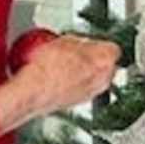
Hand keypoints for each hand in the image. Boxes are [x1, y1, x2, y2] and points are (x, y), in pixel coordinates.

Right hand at [0, 35, 120, 134]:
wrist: (32, 91)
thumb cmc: (48, 68)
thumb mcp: (64, 40)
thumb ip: (79, 40)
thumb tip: (77, 41)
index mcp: (106, 59)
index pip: (112, 48)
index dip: (100, 44)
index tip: (92, 41)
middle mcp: (104, 79)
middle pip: (106, 66)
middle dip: (95, 59)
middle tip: (79, 52)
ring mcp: (92, 93)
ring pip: (95, 79)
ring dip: (85, 72)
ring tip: (66, 65)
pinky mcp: (77, 103)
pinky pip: (82, 90)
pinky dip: (74, 84)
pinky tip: (59, 78)